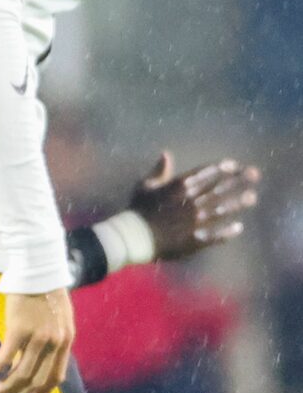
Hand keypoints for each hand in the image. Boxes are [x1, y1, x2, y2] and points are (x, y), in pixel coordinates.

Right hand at [0, 286, 74, 392]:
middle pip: (37, 379)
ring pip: (21, 373)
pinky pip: (6, 356)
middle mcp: (54, 343)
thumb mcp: (59, 317)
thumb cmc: (46, 290)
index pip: (55, 377)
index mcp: (65, 341)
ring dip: (6, 388)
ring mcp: (37, 337)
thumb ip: (54, 337)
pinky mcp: (18, 329)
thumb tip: (42, 356)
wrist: (38, 268)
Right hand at [132, 151, 260, 260]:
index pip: (204, 174)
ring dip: (238, 203)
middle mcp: (191, 202)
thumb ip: (159, 171)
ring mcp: (196, 221)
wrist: (136, 236)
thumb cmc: (139, 209)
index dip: (221, 168)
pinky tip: (239, 227)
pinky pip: (216, 234)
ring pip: (221, 209)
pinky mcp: (197, 238)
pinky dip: (228, 231)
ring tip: (252, 197)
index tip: (235, 165)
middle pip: (219, 189)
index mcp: (178, 187)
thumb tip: (166, 154)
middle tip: (255, 174)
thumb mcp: (145, 186)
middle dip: (238, 181)